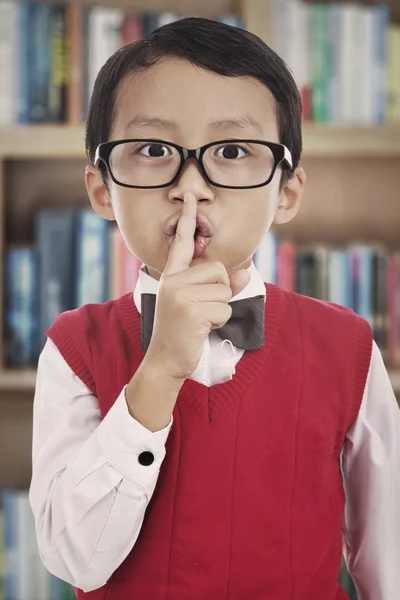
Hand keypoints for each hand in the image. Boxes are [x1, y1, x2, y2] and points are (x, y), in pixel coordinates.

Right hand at [144, 192, 250, 382]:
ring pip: (224, 290)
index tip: (190, 197)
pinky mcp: (190, 310)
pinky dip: (219, 321)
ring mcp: (179, 294)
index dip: (186, 219)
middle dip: (220, 291)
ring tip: (200, 320)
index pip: (180, 242)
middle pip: (219, 270)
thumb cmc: (183, 331)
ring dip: (220, 308)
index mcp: (172, 276)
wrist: (166, 360)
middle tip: (201, 310)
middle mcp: (173, 280)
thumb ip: (221, 286)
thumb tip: (245, 271)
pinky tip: (201, 328)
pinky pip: (223, 308)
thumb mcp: (200, 304)